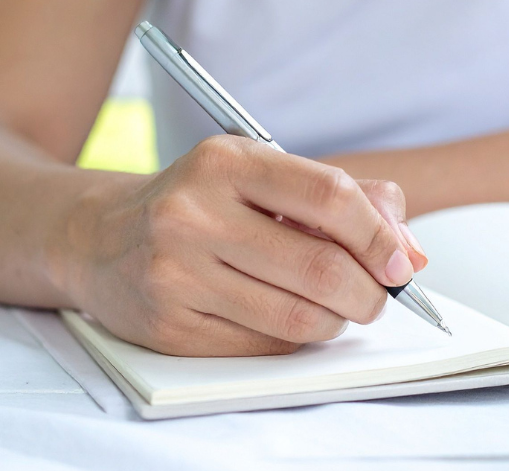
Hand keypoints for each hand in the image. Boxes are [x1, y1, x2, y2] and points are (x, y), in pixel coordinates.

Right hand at [62, 136, 428, 356]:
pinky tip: (288, 318)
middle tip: (376, 297)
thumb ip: (349, 199)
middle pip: (321, 268)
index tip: (400, 263)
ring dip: (336, 321)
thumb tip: (409, 253)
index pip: (330, 197)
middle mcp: (194, 212)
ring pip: (297, 318)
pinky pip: (263, 347)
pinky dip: (294, 341)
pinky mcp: (169, 325)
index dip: (379, 236)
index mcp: (227, 161)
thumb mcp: (265, 176)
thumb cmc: (201, 204)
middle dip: (368, 293)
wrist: (99, 237)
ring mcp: (176, 272)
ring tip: (334, 308)